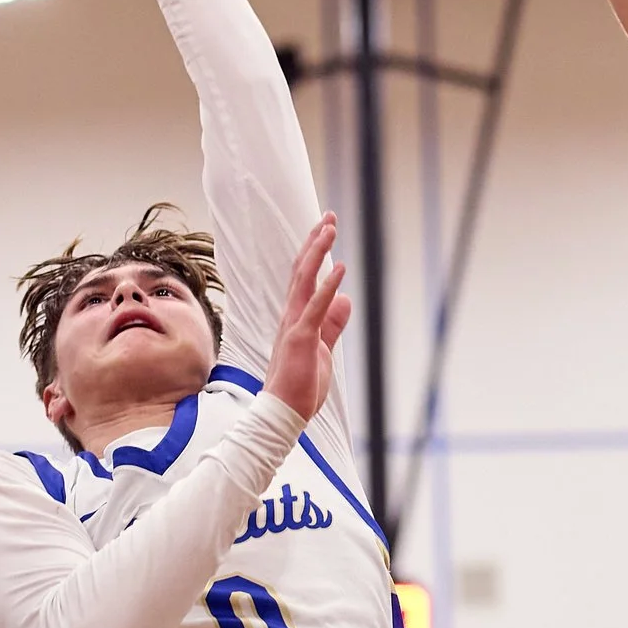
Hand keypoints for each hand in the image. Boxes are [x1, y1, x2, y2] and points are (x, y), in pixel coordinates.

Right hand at [264, 213, 350, 427]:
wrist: (283, 412)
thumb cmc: (300, 385)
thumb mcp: (323, 348)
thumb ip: (333, 323)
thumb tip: (345, 299)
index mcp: (296, 318)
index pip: (304, 278)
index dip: (314, 252)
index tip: (325, 229)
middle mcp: (291, 315)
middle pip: (302, 270)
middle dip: (316, 241)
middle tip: (328, 216)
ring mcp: (295, 325)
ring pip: (305, 280)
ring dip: (318, 252)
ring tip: (330, 227)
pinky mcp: (302, 338)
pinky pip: (315, 307)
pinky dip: (327, 286)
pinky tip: (339, 267)